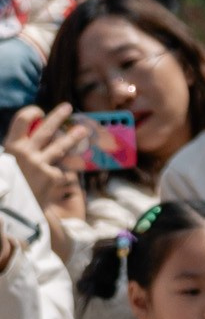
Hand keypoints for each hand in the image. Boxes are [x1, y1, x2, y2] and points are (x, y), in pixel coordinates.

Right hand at [5, 104, 87, 227]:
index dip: (31, 113)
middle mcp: (26, 152)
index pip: (21, 120)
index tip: (39, 112)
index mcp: (11, 147)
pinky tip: (59, 180)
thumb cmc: (7, 186)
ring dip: (73, 137)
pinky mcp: (52, 177)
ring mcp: (40, 164)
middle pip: (46, 129)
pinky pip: (62, 171)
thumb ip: (18, 151)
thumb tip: (31, 134)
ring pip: (61, 146)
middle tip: (67, 107)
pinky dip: (62, 174)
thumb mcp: (6, 165)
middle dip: (58, 116)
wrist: (10, 211)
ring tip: (83, 130)